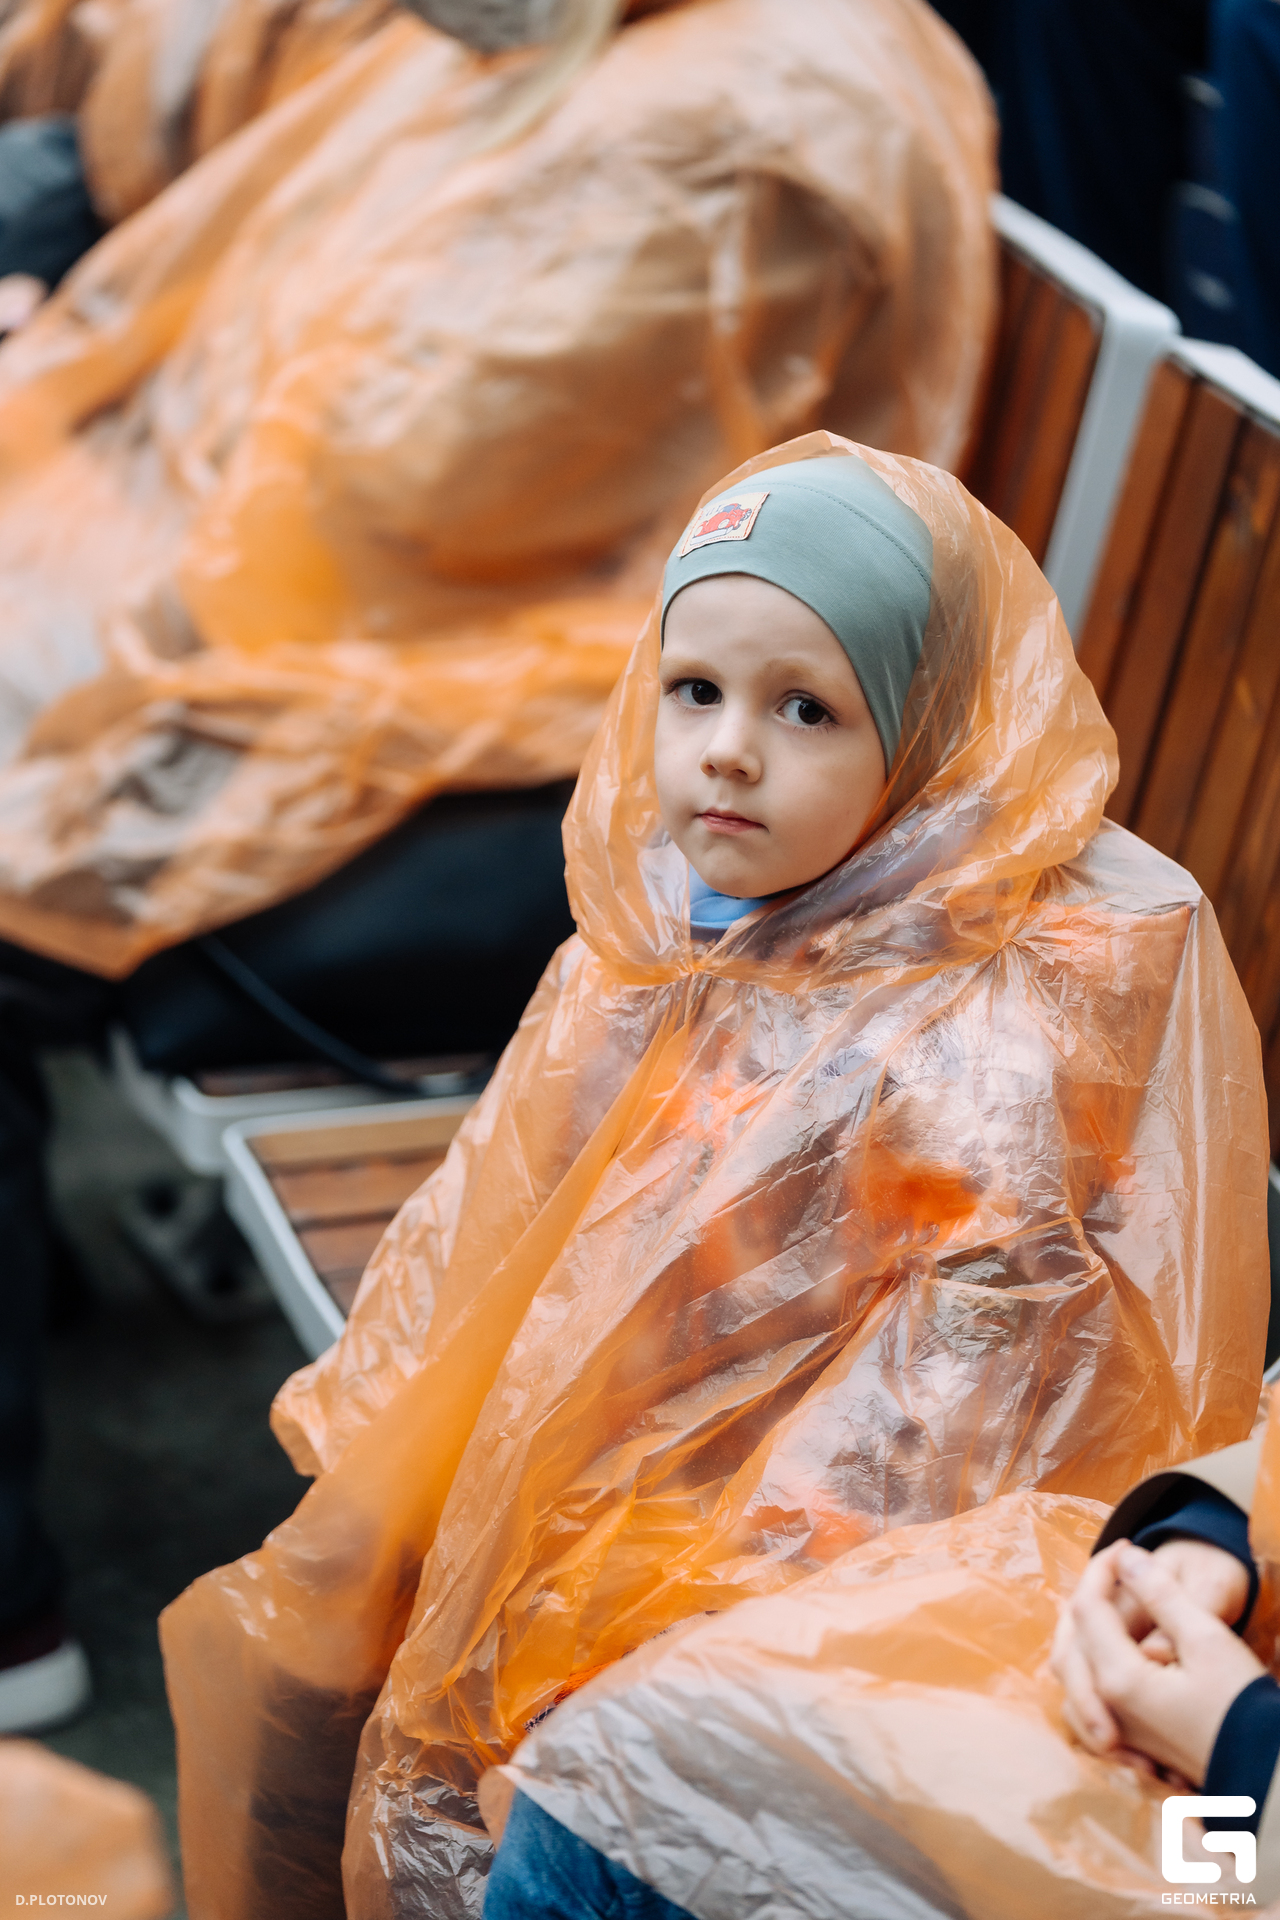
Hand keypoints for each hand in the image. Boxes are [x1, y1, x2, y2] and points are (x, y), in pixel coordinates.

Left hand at [1053, 1541, 1264, 1782]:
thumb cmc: (1242, 1703)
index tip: (1126, 1546)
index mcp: (1120, 1679)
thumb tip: (1127, 1557)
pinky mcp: (1127, 1743)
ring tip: (1105, 1601)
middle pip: (1068, 1641)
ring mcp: (1114, 1730)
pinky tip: (1107, 1649)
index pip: (1087, 1609)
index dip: (1101, 1569)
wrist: (1265, 1770)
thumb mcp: (1207, 1639)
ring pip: (1070, 1674)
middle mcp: (1105, 1707)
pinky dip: (1085, 1668)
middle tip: (1113, 1569)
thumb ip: (1161, 1595)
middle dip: (1085, 1596)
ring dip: (1078, 1632)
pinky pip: (1083, 1701)